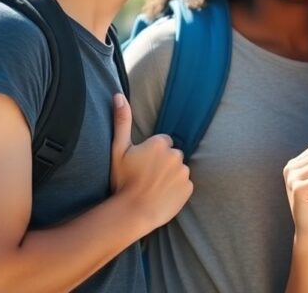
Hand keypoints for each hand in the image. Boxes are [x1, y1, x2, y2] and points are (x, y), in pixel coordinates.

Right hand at [110, 93, 192, 229]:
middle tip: (146, 176)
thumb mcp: (118, 150)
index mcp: (160, 143)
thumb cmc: (122, 181)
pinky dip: (176, 188)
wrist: (132, 213)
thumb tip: (118, 95)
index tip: (141, 164)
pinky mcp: (189, 187)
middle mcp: (176, 155)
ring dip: (170, 175)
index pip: (162, 143)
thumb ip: (122, 121)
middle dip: (162, 162)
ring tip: (153, 187)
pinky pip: (184, 184)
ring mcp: (184, 172)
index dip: (151, 154)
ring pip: (178, 169)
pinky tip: (162, 195)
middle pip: (171, 155)